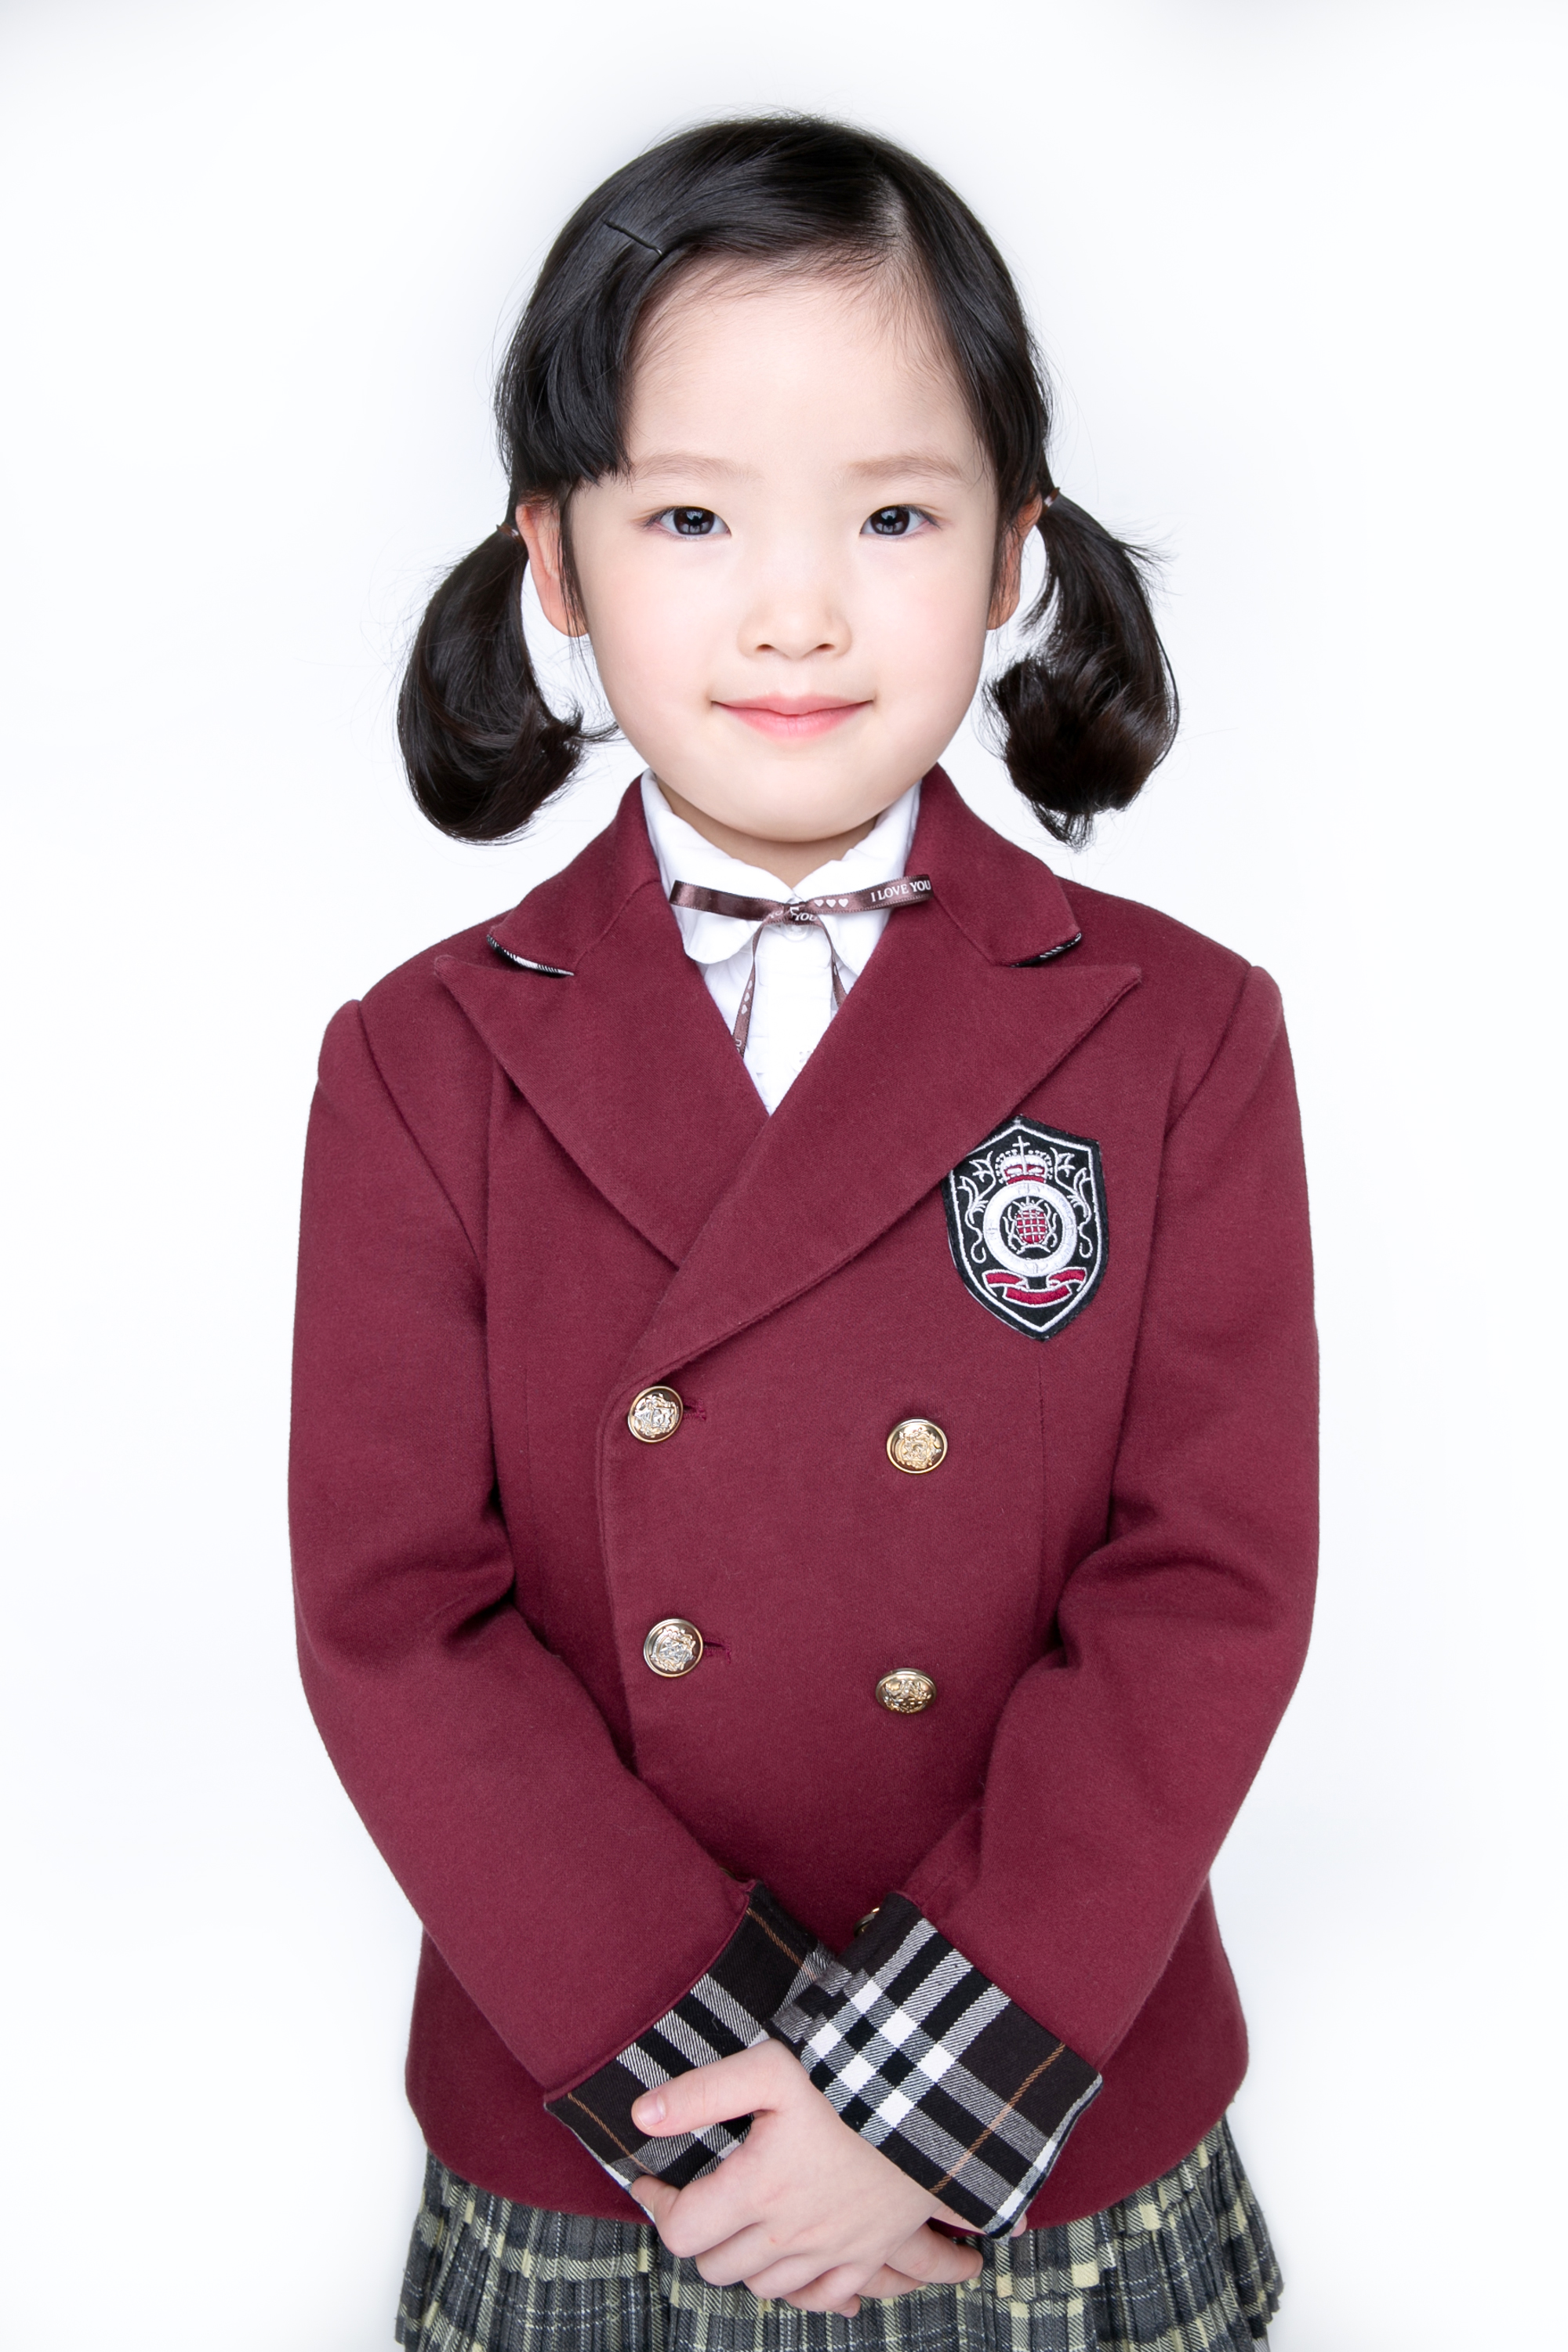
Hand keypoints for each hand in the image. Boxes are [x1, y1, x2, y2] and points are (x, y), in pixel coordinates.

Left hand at [627, 2037, 983, 2314]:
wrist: (929, 2108)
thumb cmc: (846, 2084)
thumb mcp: (770, 2069)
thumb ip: (701, 2092)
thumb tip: (642, 2116)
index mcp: (758, 2190)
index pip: (681, 2230)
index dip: (657, 2205)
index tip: (653, 2180)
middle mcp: (789, 2234)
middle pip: (714, 2266)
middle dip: (698, 2234)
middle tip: (699, 2197)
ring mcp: (828, 2252)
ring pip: (760, 2288)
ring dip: (742, 2261)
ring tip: (740, 2221)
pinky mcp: (863, 2257)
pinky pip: (818, 2301)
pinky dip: (797, 2290)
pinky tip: (790, 2261)